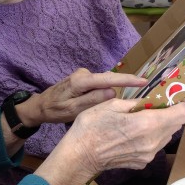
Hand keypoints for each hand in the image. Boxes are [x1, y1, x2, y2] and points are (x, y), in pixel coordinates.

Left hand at [16, 68, 146, 127]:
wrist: (40, 106)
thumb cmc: (55, 110)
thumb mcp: (73, 110)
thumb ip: (92, 100)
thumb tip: (113, 92)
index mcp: (81, 81)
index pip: (109, 79)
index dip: (127, 80)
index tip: (144, 81)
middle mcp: (84, 74)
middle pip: (109, 79)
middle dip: (125, 85)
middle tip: (142, 94)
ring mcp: (84, 75)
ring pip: (104, 83)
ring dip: (114, 91)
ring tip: (128, 102)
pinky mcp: (84, 79)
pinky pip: (99, 85)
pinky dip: (106, 92)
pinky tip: (111, 101)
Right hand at [36, 99, 184, 184]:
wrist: (80, 156)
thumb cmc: (92, 127)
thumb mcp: (112, 104)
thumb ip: (136, 102)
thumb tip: (150, 100)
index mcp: (147, 123)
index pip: (182, 114)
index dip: (180, 104)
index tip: (171, 99)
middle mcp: (152, 141)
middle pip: (175, 126)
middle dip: (169, 114)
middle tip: (154, 106)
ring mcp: (148, 155)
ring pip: (165, 137)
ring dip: (159, 126)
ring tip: (140, 120)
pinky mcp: (141, 163)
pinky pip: (153, 147)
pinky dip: (148, 138)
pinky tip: (131, 134)